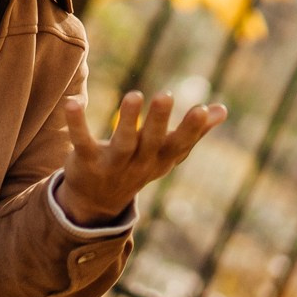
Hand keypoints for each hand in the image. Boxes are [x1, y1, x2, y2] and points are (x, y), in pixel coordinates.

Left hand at [58, 90, 226, 225]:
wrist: (98, 201)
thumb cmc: (140, 166)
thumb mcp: (168, 153)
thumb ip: (193, 131)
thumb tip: (222, 110)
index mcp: (161, 158)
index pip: (179, 145)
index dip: (191, 130)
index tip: (202, 109)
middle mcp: (139, 163)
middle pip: (151, 142)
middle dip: (158, 120)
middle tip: (165, 95)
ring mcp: (113, 164)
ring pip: (122, 143)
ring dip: (127, 120)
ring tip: (133, 95)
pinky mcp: (86, 161)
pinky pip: (81, 142)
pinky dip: (77, 123)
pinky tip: (73, 102)